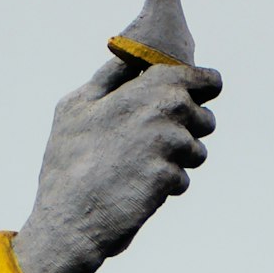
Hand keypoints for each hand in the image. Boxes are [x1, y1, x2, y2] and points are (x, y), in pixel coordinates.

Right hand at [31, 56, 220, 263]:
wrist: (69, 216)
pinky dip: (165, 187)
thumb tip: (132, 56)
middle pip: (204, 117)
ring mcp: (170, 143)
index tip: (200, 97)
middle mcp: (165, 108)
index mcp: (147, 84)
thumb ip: (111, 77)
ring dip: (176, 162)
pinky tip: (138, 189)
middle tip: (156, 144)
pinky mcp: (171, 175)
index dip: (204, 88)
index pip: (202, 78)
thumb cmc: (69, 160)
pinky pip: (182, 180)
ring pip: (196, 151)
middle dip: (189, 131)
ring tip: (139, 168)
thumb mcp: (78, 105)